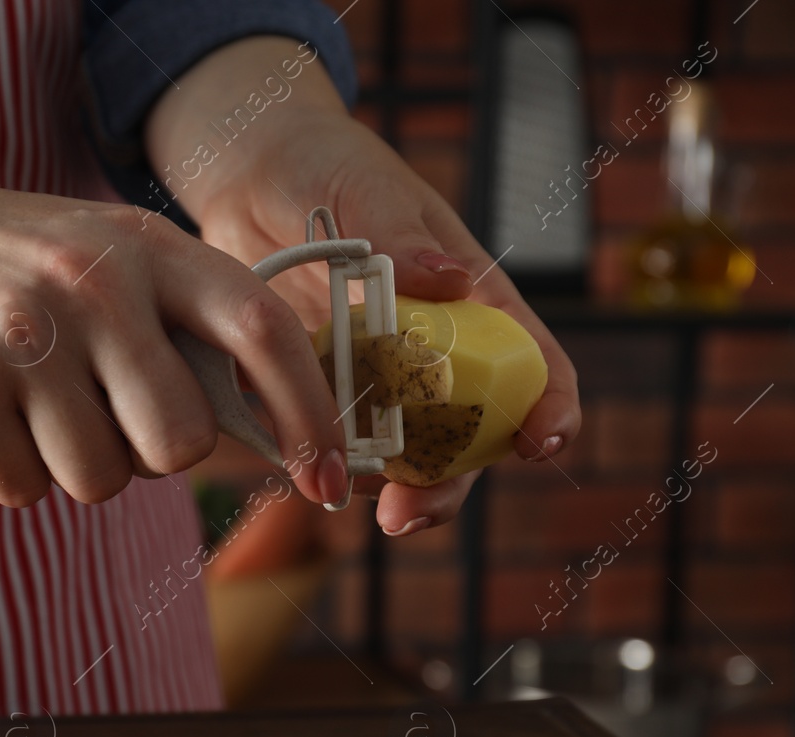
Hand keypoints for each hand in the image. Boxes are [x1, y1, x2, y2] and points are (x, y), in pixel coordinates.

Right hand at [0, 151, 349, 507]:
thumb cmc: (4, 261)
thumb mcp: (105, 255)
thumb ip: (179, 326)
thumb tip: (271, 434)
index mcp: (148, 245)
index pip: (264, 333)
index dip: (310, 415)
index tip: (329, 478)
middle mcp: (94, 282)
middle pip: (180, 443)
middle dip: (149, 456)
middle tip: (100, 415)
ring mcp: (24, 332)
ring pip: (98, 481)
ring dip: (67, 465)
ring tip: (28, 402)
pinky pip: (21, 488)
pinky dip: (5, 470)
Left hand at [147, 39, 581, 533]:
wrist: (245, 173)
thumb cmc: (324, 166)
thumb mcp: (368, 189)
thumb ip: (403, 238)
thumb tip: (455, 280)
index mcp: (471, 303)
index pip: (532, 363)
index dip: (549, 409)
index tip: (539, 444)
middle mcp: (432, 352)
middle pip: (465, 437)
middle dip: (447, 485)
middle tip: (407, 512)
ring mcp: (375, 375)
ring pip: (400, 455)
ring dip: (384, 490)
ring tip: (354, 503)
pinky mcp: (320, 387)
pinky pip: (330, 439)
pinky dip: (321, 460)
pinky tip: (297, 463)